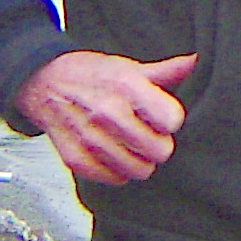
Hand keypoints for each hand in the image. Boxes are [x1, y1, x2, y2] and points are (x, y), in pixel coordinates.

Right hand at [15, 50, 197, 184]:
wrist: (44, 83)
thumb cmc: (90, 75)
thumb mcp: (129, 67)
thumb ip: (166, 71)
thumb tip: (196, 62)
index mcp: (127, 87)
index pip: (172, 120)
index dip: (171, 120)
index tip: (162, 117)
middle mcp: (109, 113)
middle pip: (160, 150)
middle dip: (158, 144)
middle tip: (148, 134)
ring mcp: (91, 138)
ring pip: (139, 170)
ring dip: (139, 160)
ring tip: (130, 144)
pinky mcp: (76, 158)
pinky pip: (114, 179)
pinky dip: (116, 170)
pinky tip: (112, 152)